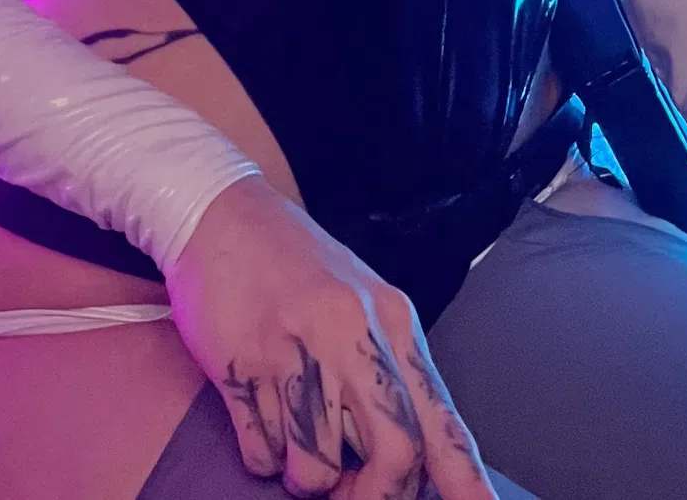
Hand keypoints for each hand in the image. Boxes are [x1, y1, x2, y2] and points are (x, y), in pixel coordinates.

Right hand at [164, 174, 496, 497]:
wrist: (222, 214)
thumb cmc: (300, 267)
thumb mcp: (363, 305)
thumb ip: (391, 372)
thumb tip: (414, 460)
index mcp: (391, 319)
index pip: (438, 417)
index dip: (464, 478)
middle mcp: (349, 331)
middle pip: (394, 452)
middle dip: (374, 495)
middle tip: (349, 494)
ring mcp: (293, 348)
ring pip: (317, 466)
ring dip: (304, 474)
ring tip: (294, 432)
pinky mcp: (240, 363)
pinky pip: (261, 452)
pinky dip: (261, 453)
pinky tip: (260, 411)